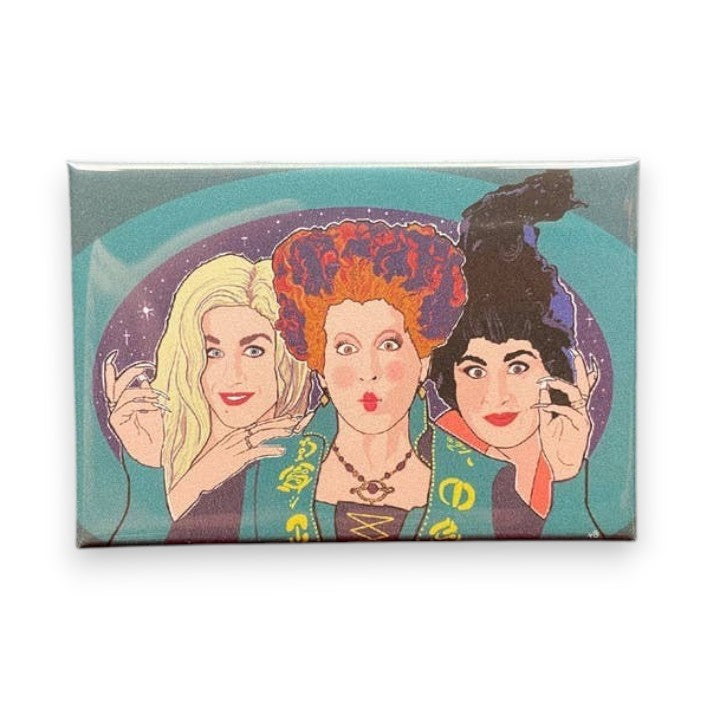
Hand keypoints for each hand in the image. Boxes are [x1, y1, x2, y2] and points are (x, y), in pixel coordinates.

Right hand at [103, 351, 166, 466]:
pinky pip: (127, 405)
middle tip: (146, 367)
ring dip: (146, 393)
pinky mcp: (116, 422)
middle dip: (130, 372)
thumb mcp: (156, 408)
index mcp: (126, 403)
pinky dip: (142, 403)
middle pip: (117, 384)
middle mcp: (118, 408)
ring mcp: (116, 415)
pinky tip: (154, 408)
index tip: (113, 354)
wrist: (158, 454)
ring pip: (125, 393)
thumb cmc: (159, 433)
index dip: (110, 370)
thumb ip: (148, 394)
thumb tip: (143, 379)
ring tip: (161, 400)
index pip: (114, 383)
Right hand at [168, 413, 303, 519]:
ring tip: (294, 430)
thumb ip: (243, 449)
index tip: (294, 418)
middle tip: (301, 418)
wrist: (195, 479)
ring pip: (262, 435)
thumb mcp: (228, 454)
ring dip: (279, 431)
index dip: (278, 420)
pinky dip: (269, 450)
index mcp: (236, 435)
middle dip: (283, 422)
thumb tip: (257, 449)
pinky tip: (281, 451)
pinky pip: (255, 452)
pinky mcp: (235, 459)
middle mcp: (237, 437)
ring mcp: (236, 447)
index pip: (261, 424)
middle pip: (264, 426)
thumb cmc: (211, 469)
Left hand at [534, 350, 598, 480]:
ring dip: (560, 384)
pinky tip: (540, 405)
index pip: (579, 385)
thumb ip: (545, 403)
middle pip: (584, 384)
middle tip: (575, 350)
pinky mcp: (581, 427)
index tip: (575, 352)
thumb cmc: (552, 444)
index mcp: (573, 407)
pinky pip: (568, 410)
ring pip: (576, 393)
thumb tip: (542, 386)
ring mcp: (582, 418)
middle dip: (581, 366)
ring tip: (544, 380)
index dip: (580, 369)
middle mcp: (580, 410)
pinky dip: (553, 405)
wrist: (558, 466)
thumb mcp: (545, 419)